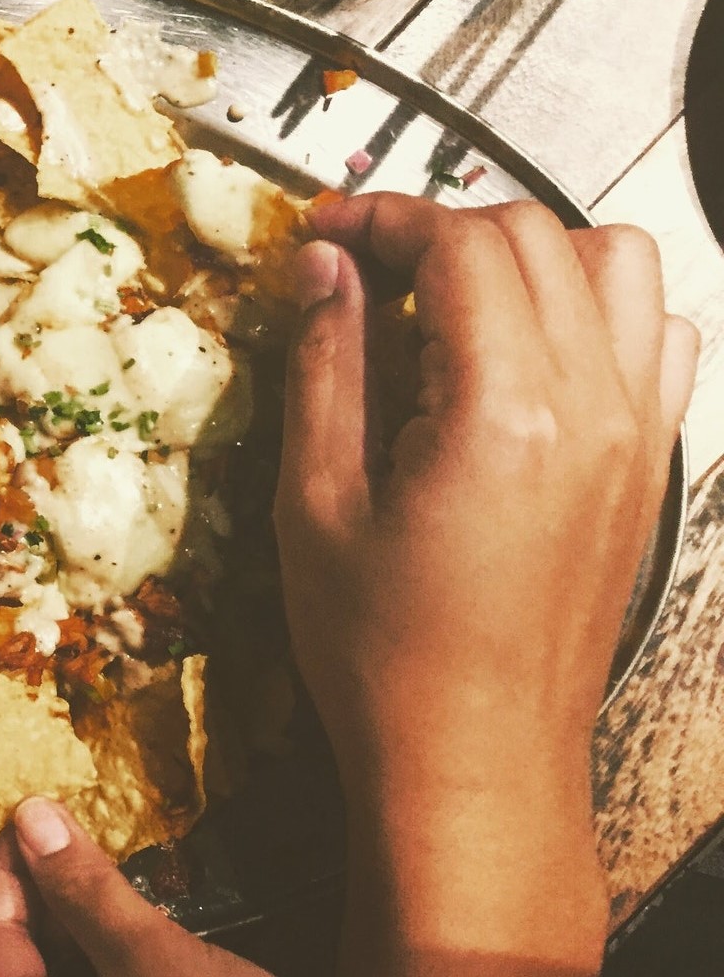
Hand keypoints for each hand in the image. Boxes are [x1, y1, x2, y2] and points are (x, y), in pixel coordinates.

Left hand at [0, 798, 422, 976]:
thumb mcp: (154, 958)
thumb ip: (86, 890)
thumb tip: (33, 823)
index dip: (8, 867)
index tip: (32, 811)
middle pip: (19, 962)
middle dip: (43, 892)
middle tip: (68, 826)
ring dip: (82, 923)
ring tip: (108, 862)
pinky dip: (113, 960)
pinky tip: (147, 923)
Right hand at [274, 194, 697, 976]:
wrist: (473, 757)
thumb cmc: (382, 653)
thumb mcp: (316, 503)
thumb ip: (324, 365)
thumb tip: (325, 267)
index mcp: (501, 414)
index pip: (461, 244)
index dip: (382, 219)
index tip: (326, 235)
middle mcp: (590, 410)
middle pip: (536, 235)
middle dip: (443, 228)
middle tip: (368, 269)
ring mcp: (635, 436)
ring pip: (616, 264)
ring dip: (531, 253)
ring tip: (454, 299)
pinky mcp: (648, 467)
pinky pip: (660, 337)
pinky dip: (599, 311)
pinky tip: (529, 352)